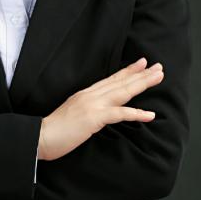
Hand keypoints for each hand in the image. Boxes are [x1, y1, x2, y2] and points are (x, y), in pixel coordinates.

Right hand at [38, 57, 163, 160]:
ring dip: (142, 83)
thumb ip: (87, 108)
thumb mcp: (74, 113)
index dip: (127, 71)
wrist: (41, 136)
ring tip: (158, 77)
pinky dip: (135, 113)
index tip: (142, 63)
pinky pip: (119, 113)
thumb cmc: (56, 129)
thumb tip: (100, 112)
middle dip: (141, 73)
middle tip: (158, 67)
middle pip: (120, 81)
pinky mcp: (93, 117)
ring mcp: (92, 104)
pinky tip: (150, 114)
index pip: (111, 79)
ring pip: (122, 91)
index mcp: (86, 93)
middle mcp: (90, 95)